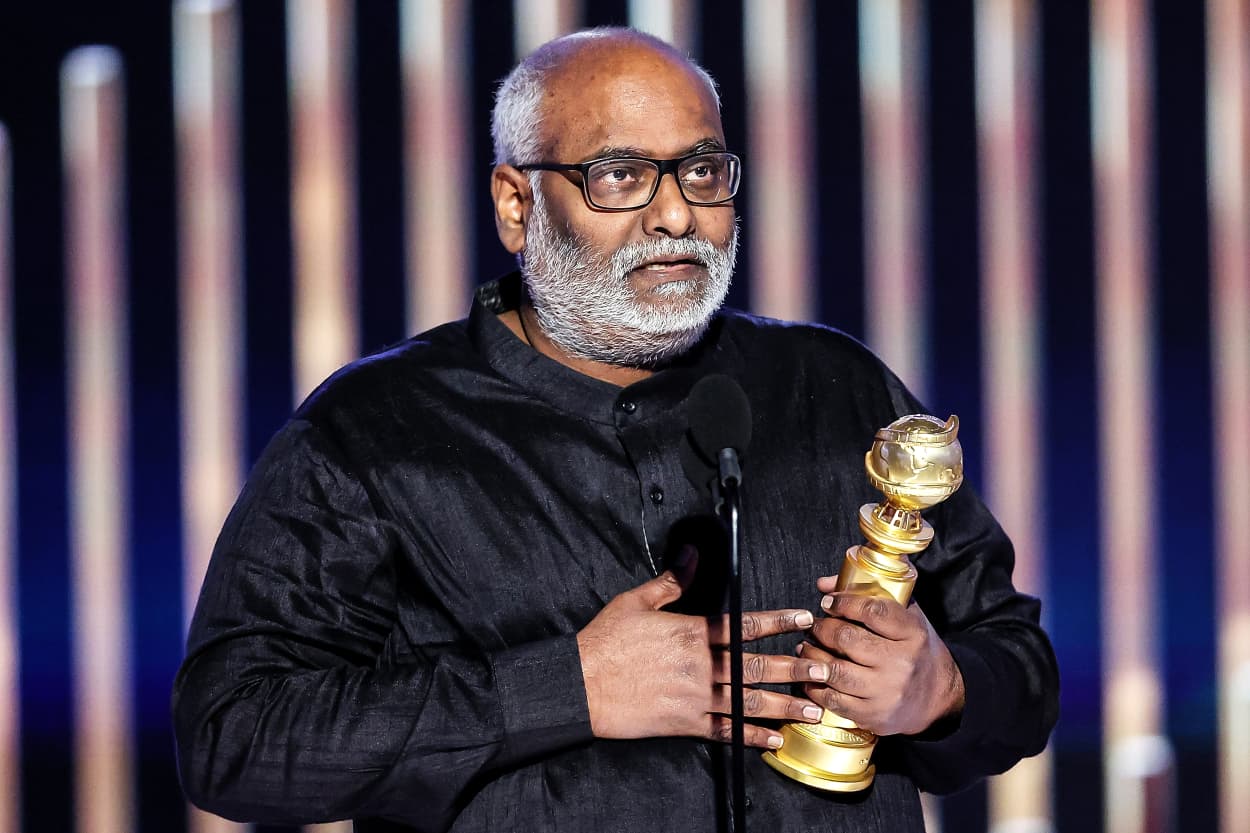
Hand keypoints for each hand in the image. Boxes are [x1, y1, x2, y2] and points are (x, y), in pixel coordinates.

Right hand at [576, 566, 826, 748]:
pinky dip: (751, 737)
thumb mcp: (635, 601)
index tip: (803, 619)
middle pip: (757, 666)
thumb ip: (670, 581)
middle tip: (824, 668)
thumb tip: (691, 554)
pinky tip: (772, 741)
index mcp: (692, 633)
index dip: (778, 621)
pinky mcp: (685, 723)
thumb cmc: (605, 642)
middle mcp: (700, 666)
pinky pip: (726, 732)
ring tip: (811, 707)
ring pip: (749, 701)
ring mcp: (695, 697)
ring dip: (784, 705)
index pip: (745, 624)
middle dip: (794, 667)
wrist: (581, 685)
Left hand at [800, 575, 964, 736]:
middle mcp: (901, 663)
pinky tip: (811, 675)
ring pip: (835, 670)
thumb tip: (824, 584)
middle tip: (814, 626)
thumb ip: (869, 595)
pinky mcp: (874, 716)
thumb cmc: (916, 650)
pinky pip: (834, 700)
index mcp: (912, 633)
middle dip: (822, 629)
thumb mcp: (905, 616)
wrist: (939, 698)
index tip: (828, 602)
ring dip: (812, 656)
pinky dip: (815, 686)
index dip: (844, 603)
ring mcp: (887, 692)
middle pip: (847, 639)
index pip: (873, 611)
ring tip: (806, 647)